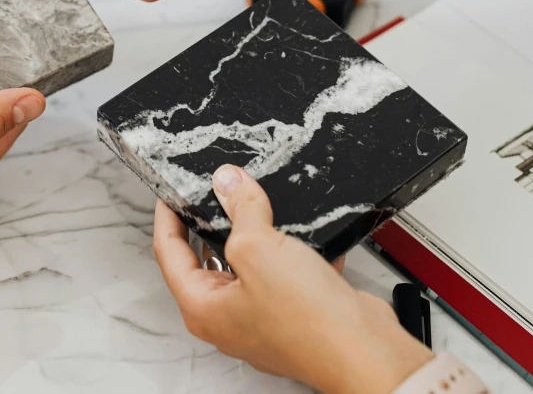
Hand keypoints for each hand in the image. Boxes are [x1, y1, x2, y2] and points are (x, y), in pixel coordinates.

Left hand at [153, 165, 432, 393]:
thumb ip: (239, 208)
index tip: (169, 190)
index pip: (169, 251)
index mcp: (204, 307)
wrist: (365, 349)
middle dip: (212, 218)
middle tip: (216, 188)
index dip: (167, 215)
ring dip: (256, 229)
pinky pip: (283, 266)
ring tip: (257, 200)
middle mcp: (229, 315)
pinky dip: (290, 246)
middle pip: (207, 254)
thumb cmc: (308, 322)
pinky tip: (301, 228)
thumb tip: (228, 182)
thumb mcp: (258, 247)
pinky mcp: (295, 308)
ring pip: (249, 258)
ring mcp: (263, 313)